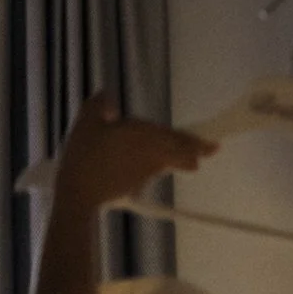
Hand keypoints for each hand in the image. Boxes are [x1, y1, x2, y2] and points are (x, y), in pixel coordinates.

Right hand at [52, 91, 214, 209]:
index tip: (213, 145)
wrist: (79, 193)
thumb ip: (99, 104)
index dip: (196, 141)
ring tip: (195, 162)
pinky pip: (155, 172)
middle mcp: (151, 153)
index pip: (176, 137)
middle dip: (197, 151)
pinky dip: (161, 169)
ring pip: (170, 163)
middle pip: (180, 152)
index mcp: (144, 134)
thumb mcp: (86, 120)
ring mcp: (146, 171)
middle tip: (212, 150)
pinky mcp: (137, 184)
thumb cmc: (84, 154)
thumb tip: (110, 100)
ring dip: (183, 161)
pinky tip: (159, 168)